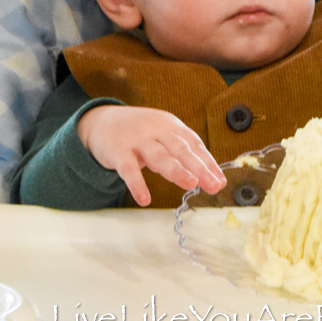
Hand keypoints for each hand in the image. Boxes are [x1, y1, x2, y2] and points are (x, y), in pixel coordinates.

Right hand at [77, 105, 226, 206]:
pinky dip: (137, 184)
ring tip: (191, 184)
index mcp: (171, 125)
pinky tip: (145, 199)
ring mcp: (137, 139)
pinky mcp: (118, 151)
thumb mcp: (162, 134)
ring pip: (159, 156)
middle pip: (181, 149)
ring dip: (176, 170)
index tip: (220, 180)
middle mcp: (156, 129)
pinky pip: (128, 169)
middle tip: (213, 185)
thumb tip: (210, 175)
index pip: (194, 144)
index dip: (208, 162)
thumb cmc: (139, 132)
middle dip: (199, 167)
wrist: (101, 121)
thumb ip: (182, 152)